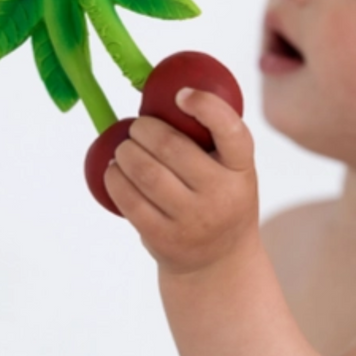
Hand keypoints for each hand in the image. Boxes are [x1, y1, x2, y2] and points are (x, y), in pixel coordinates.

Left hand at [104, 88, 259, 275]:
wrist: (219, 261)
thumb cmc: (221, 198)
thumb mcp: (232, 170)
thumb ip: (212, 139)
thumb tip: (162, 93)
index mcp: (242, 168)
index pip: (230, 130)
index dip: (205, 106)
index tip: (181, 94)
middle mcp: (222, 194)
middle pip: (172, 148)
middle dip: (144, 129)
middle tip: (138, 126)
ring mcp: (193, 219)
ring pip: (146, 173)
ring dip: (125, 152)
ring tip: (123, 148)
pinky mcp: (165, 238)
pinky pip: (129, 201)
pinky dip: (114, 179)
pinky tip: (114, 171)